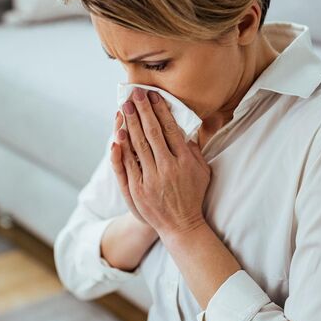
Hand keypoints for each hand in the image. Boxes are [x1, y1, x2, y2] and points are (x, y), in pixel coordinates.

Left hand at [112, 87, 211, 238]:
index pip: (170, 129)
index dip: (160, 111)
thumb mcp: (201, 171)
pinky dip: (122, 149)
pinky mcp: (137, 190)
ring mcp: (151, 179)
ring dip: (130, 124)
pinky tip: (118, 134)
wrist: (181, 225)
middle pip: (152, 133)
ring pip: (138, 146)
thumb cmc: (192, 194)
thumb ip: (193, 150)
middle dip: (142, 111)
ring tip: (124, 108)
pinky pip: (127, 165)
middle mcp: (168, 168)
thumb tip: (183, 128)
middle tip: (134, 94)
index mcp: (184, 161)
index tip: (153, 96)